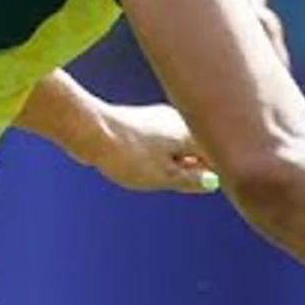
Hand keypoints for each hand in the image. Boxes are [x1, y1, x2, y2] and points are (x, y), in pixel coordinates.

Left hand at [73, 98, 221, 194]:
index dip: (216, 173)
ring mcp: (159, 119)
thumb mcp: (164, 176)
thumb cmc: (127, 154)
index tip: (205, 186)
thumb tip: (211, 182)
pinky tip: (139, 162)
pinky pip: (158, 142)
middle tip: (178, 184)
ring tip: (152, 173)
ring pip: (177, 145)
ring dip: (172, 161)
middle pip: (198, 148)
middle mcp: (179, 122)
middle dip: (193, 167)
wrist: (88, 131)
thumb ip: (190, 180)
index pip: (217, 155)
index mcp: (191, 134)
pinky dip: (156, 154)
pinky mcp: (140, 121)